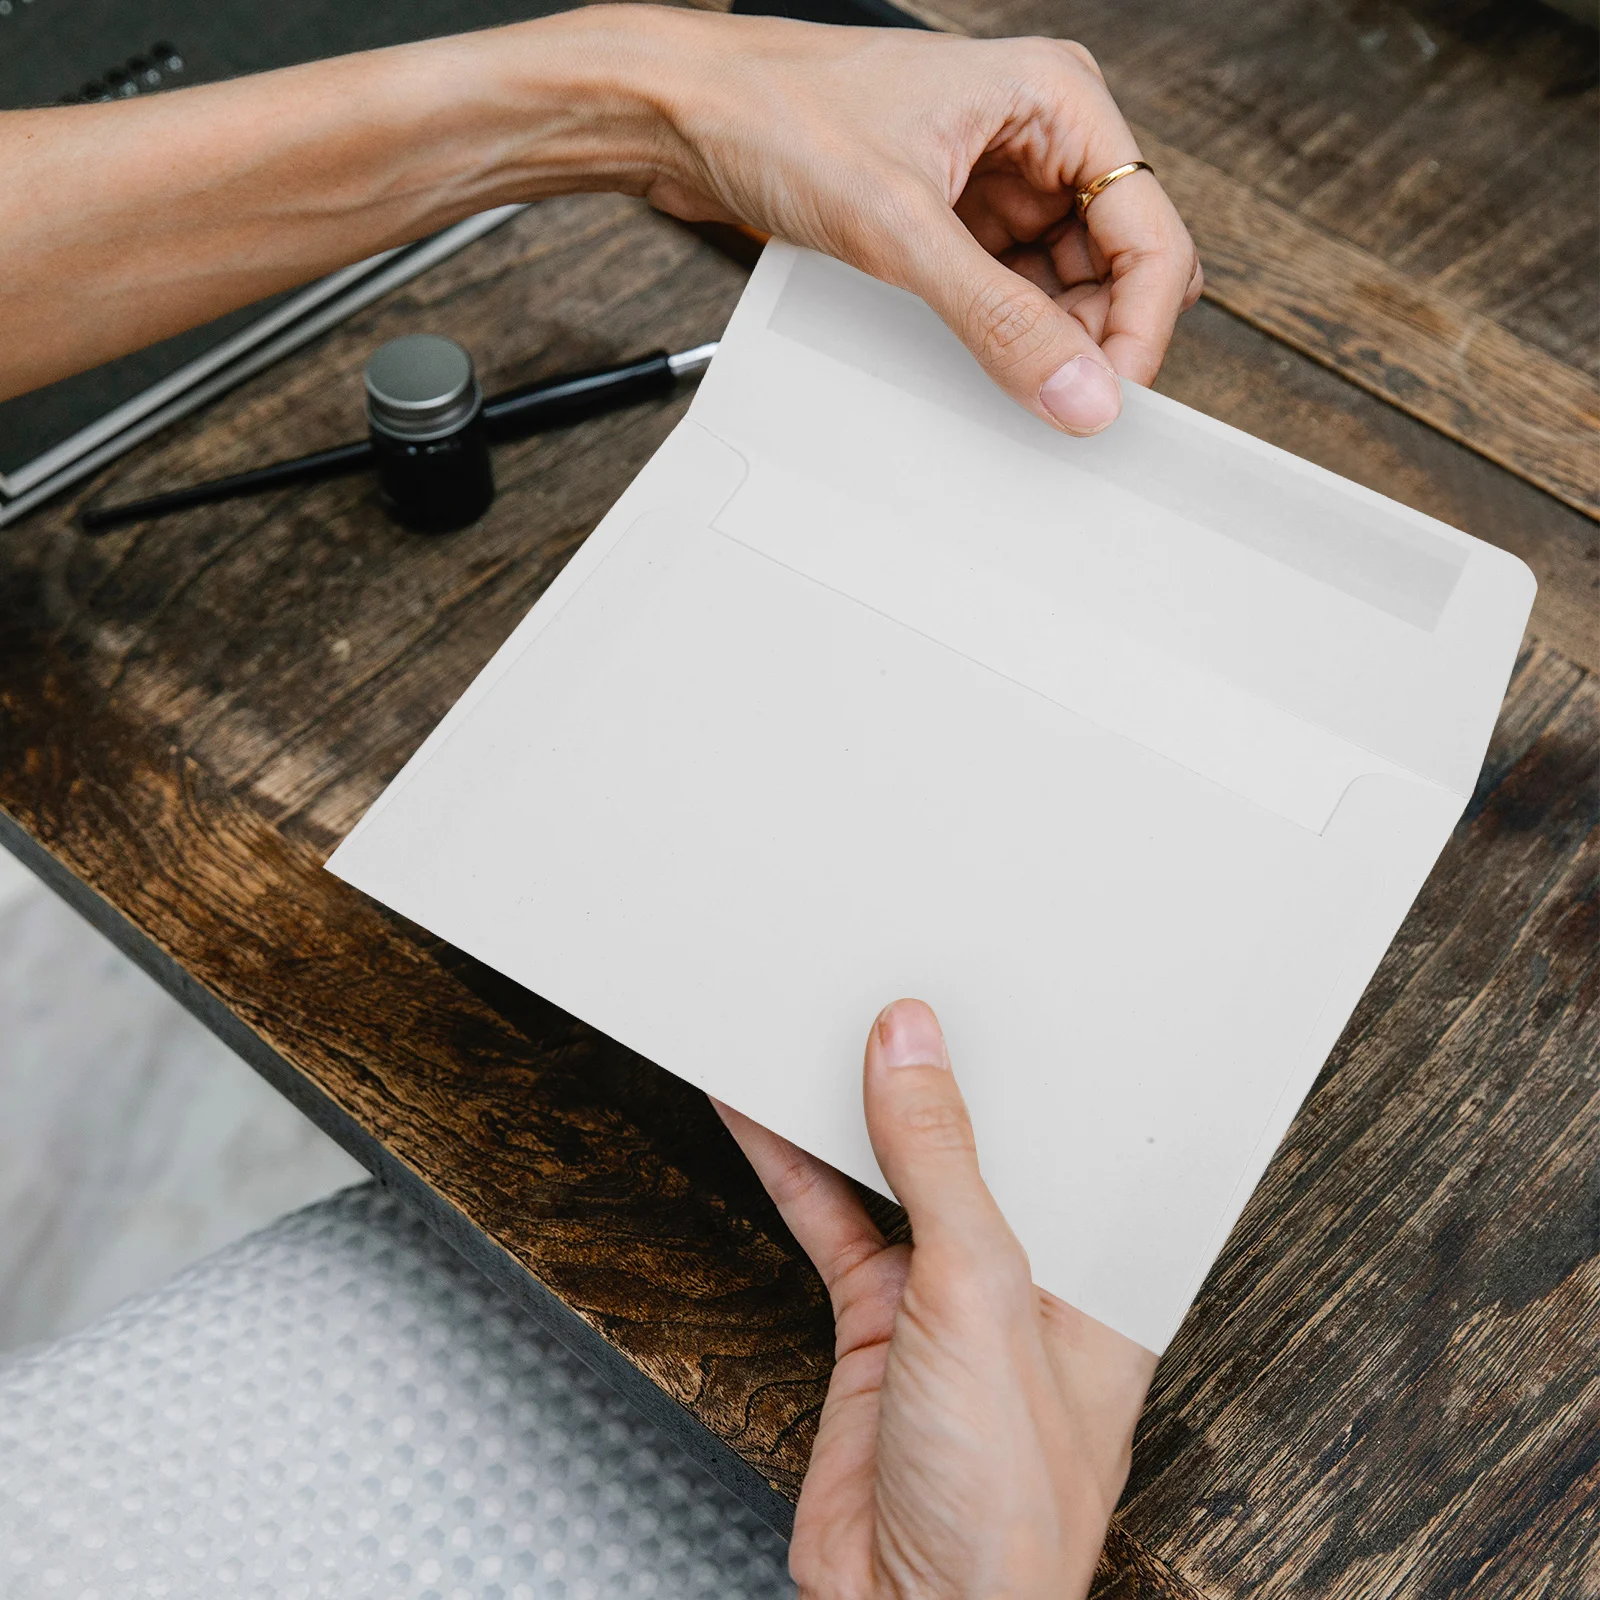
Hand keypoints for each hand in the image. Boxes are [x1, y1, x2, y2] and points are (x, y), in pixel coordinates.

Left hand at [642, 9, 1202, 433]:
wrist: (685, 115)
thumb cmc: (779, 113)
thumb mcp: (900, 228)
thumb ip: (998, 319)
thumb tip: (1077, 390)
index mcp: (1055, 99)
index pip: (1149, 230)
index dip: (1140, 325)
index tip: (1108, 397)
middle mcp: (1037, 136)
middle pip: (1116, 263)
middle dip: (1094, 336)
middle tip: (1058, 401)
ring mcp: (995, 180)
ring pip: (1064, 286)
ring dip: (1045, 340)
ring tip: (1007, 378)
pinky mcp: (952, 219)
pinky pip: (1008, 292)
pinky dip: (1002, 334)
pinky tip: (978, 359)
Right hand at [715, 998, 1154, 1598]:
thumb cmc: (1006, 1505)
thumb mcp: (979, 1295)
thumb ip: (942, 1166)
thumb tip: (913, 1052)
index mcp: (1095, 1269)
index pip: (1065, 1133)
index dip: (1026, 1060)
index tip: (978, 992)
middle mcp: (1025, 1276)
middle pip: (970, 1146)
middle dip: (926, 1076)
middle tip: (883, 992)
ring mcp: (943, 1300)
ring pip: (890, 1175)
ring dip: (845, 1112)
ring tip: (809, 1027)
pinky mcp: (874, 1323)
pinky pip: (829, 1221)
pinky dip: (792, 1167)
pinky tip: (763, 1115)